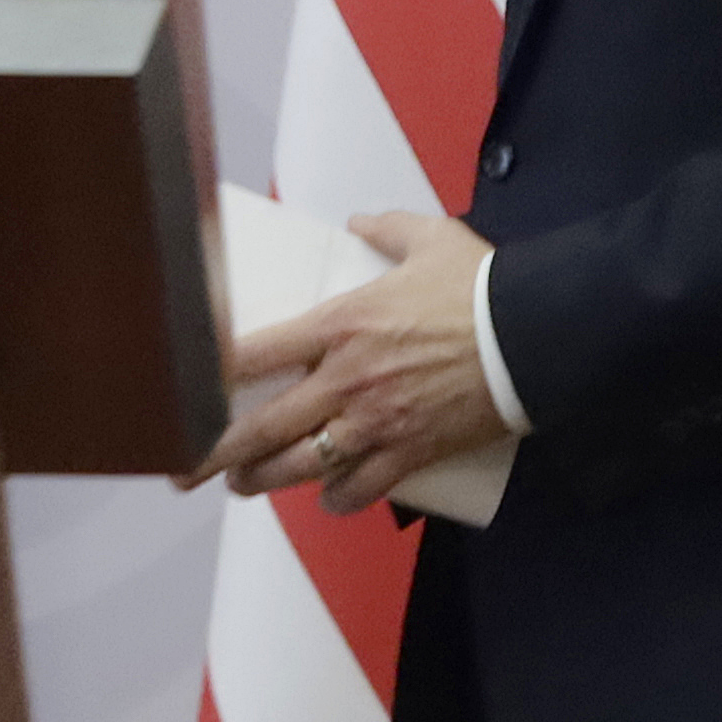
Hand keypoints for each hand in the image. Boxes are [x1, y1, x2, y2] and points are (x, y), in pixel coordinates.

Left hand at [191, 212, 512, 517]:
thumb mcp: (431, 238)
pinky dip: (341, 499)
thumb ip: (387, 228)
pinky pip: (364, 487)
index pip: (255, 354)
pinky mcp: (413, 450)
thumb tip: (360, 221)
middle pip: (263, 427)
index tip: (180, 393)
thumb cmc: (483, 285)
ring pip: (303, 465)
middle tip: (185, 469)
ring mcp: (378, 421)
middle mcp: (347, 379)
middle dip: (215, 454)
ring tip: (244, 484)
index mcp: (340, 325)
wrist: (541, 333)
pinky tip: (328, 500)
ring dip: (266, 480)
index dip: (209, 378)